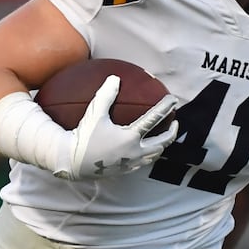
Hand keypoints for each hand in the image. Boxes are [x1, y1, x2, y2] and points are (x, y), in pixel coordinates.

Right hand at [55, 75, 178, 179]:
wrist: (72, 163)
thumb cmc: (83, 137)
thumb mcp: (94, 114)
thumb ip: (106, 95)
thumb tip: (115, 78)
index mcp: (130, 137)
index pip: (154, 119)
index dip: (165, 107)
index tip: (173, 99)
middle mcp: (134, 152)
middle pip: (162, 142)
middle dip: (172, 131)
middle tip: (176, 122)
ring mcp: (131, 163)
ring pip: (154, 155)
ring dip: (162, 145)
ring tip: (163, 137)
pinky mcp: (125, 170)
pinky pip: (143, 163)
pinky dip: (149, 155)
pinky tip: (145, 150)